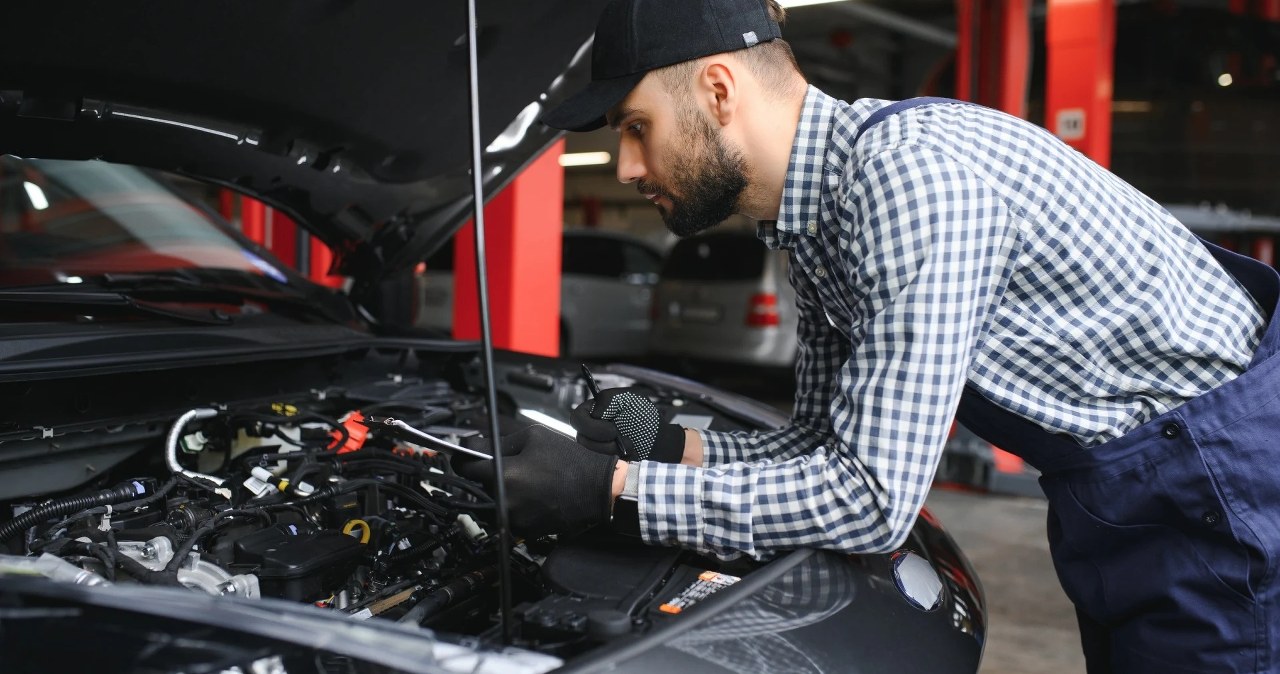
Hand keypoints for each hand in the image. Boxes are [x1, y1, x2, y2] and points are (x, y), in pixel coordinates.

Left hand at [452, 425, 616, 538]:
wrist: (597, 490)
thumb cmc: (570, 462)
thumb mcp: (533, 437)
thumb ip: (497, 441)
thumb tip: (473, 445)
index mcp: (504, 476)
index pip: (464, 468)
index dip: (464, 458)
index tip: (466, 455)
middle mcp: (505, 502)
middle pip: (476, 487)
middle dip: (486, 474)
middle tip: (508, 464)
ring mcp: (514, 519)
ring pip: (489, 503)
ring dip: (497, 491)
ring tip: (523, 480)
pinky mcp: (523, 531)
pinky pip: (506, 515)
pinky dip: (512, 504)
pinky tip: (532, 494)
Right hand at [570, 387, 684, 462]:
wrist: (657, 439)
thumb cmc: (644, 416)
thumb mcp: (628, 398)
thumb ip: (607, 399)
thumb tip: (594, 414)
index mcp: (594, 410)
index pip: (577, 418)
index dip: (591, 425)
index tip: (612, 428)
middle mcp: (591, 428)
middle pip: (580, 437)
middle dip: (600, 438)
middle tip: (617, 435)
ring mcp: (596, 445)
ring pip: (590, 451)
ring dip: (610, 448)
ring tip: (627, 443)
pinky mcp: (602, 458)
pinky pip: (598, 461)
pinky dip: (613, 457)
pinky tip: (624, 451)